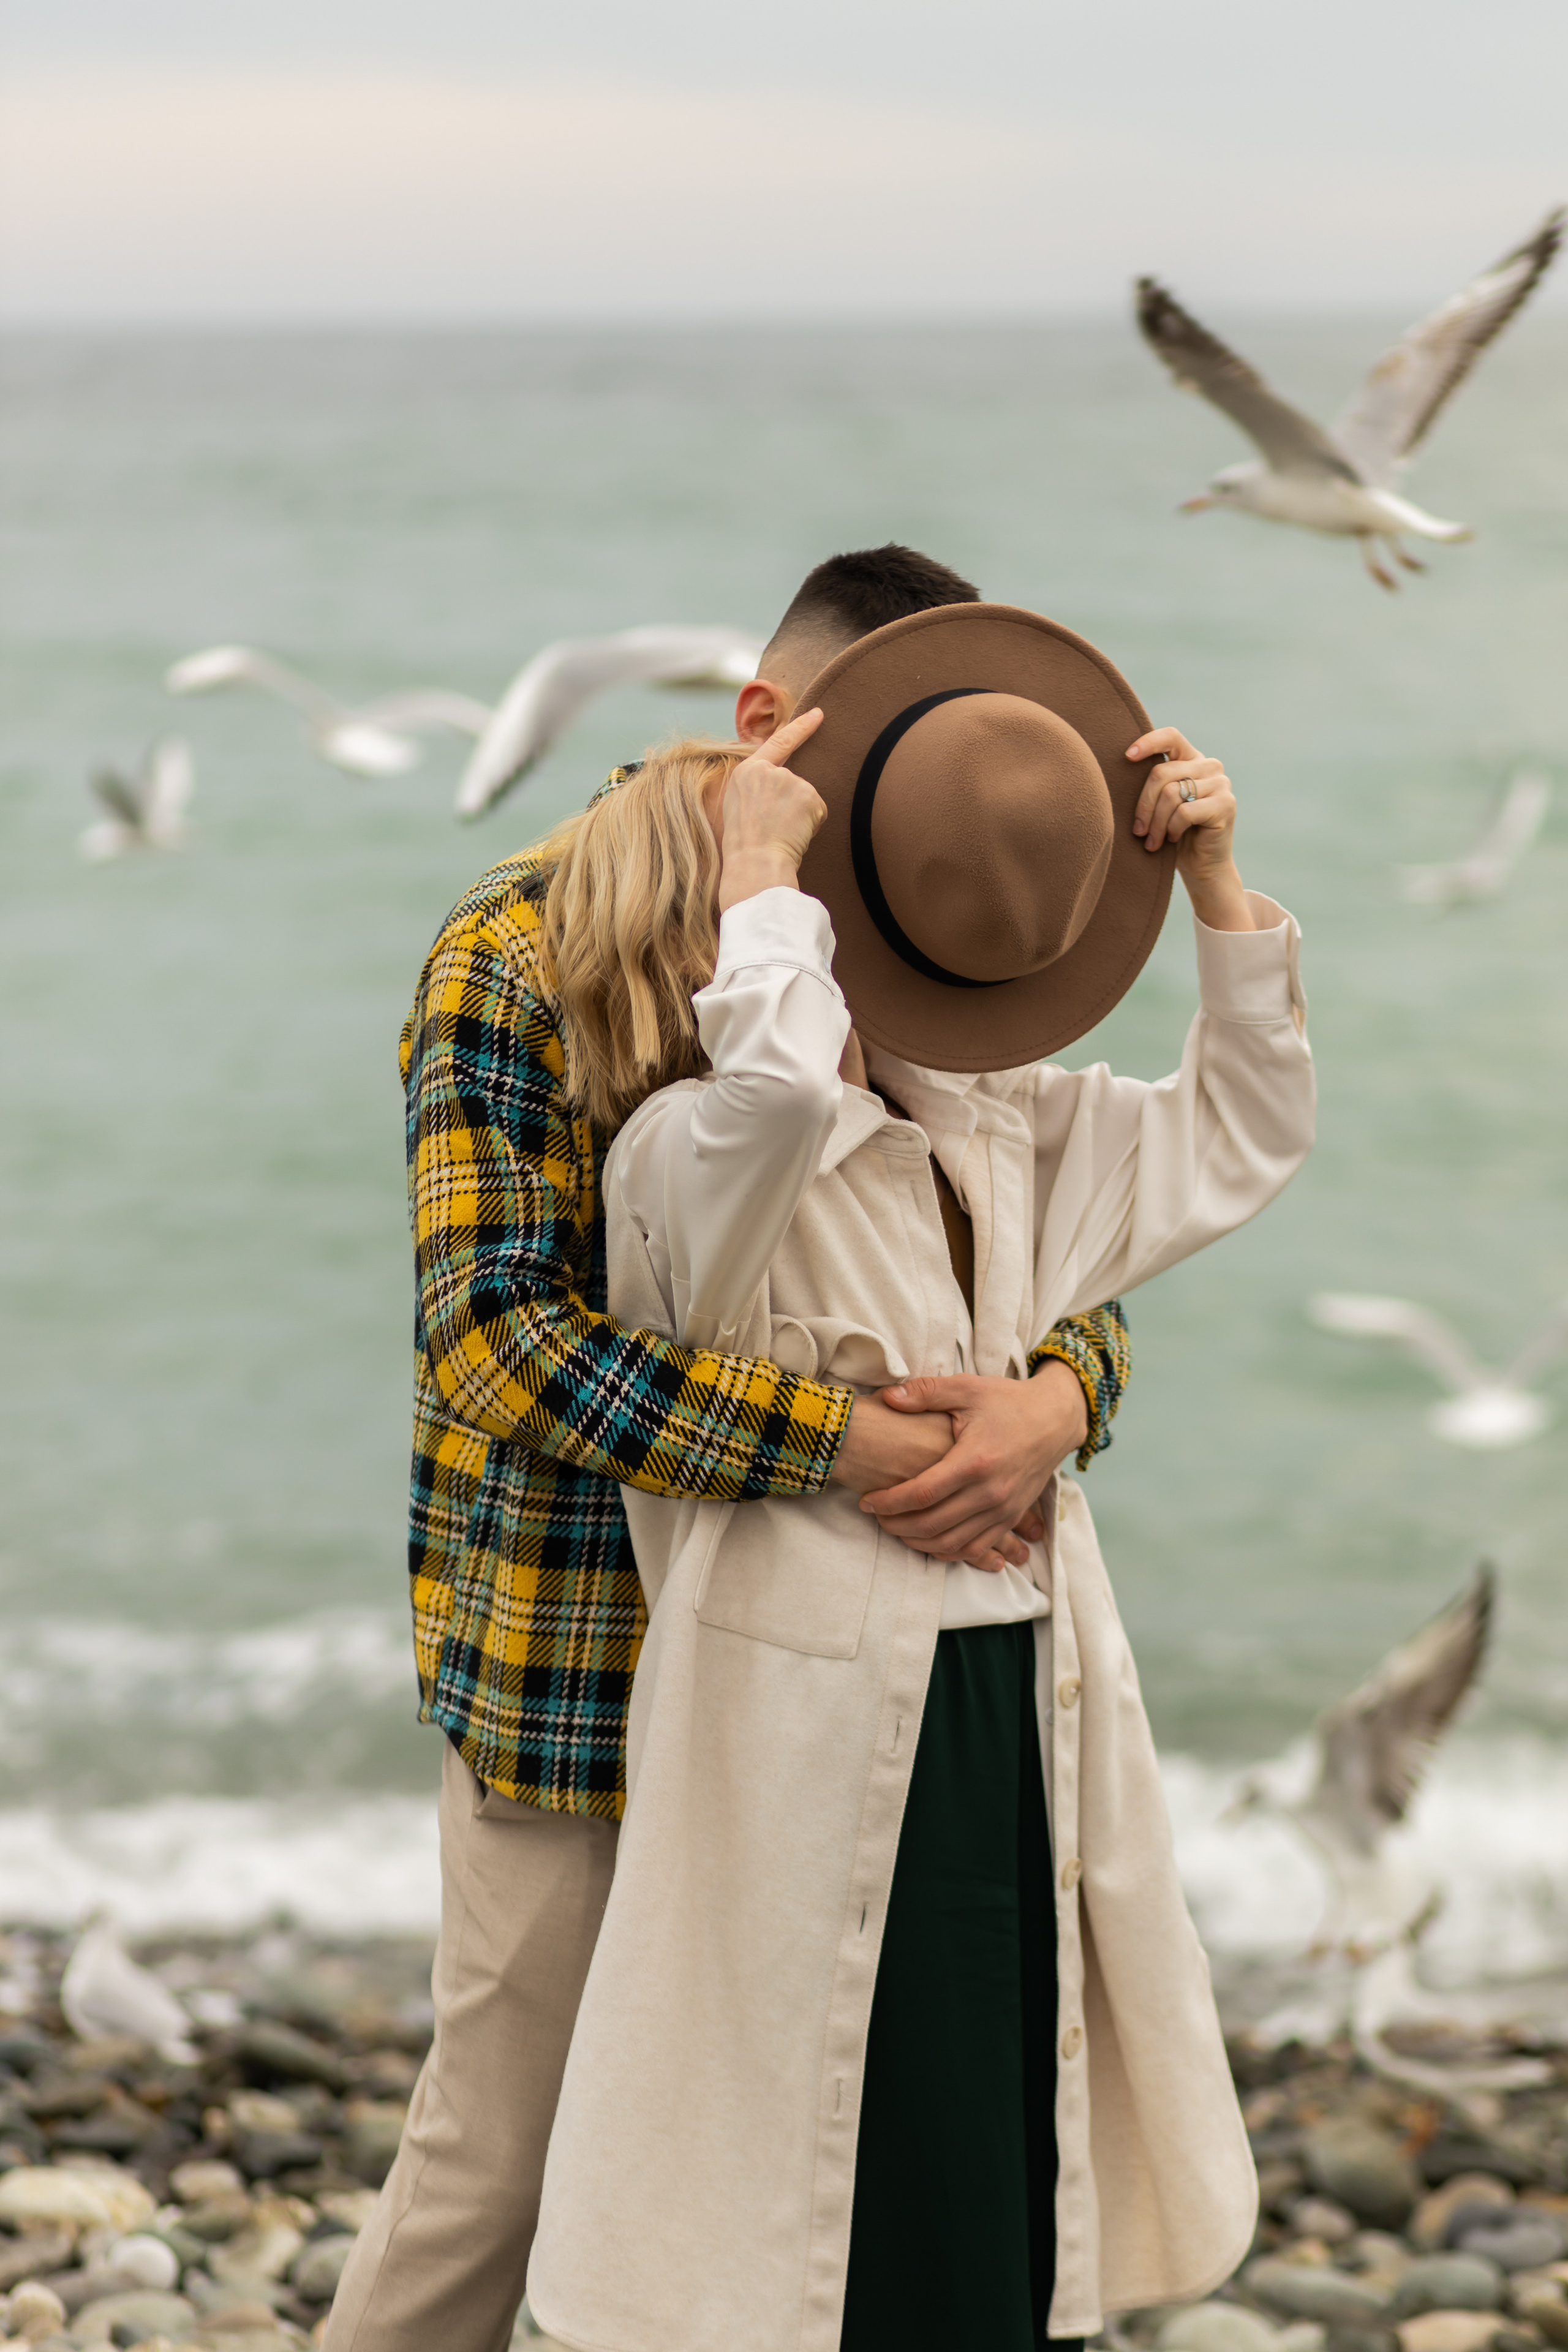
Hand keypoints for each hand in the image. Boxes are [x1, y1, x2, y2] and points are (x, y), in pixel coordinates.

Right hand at [714, 707, 827, 911]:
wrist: (754, 865)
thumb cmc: (744, 847)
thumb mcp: (739, 808)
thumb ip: (758, 789)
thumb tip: (786, 789)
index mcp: (746, 772)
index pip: (778, 743)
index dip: (801, 728)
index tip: (819, 714)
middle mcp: (768, 770)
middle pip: (794, 783)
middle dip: (792, 806)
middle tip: (773, 829)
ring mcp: (789, 780)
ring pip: (807, 799)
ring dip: (801, 818)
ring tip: (780, 834)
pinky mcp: (808, 795)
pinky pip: (818, 812)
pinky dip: (811, 826)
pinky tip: (795, 835)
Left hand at [830, 1396, 1023, 1575]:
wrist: (1055, 1418)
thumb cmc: (1008, 1401)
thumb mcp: (967, 1388)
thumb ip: (925, 1392)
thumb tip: (887, 1398)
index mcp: (975, 1460)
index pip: (922, 1493)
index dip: (889, 1502)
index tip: (866, 1501)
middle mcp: (990, 1492)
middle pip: (932, 1524)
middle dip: (896, 1525)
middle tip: (874, 1516)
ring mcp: (1003, 1509)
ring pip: (952, 1543)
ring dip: (917, 1542)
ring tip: (895, 1528)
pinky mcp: (1012, 1517)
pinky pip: (976, 1548)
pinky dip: (948, 1551)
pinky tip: (928, 1542)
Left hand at [1127, 726, 1254, 932]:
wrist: (1202, 867)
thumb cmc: (1173, 835)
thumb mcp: (1160, 804)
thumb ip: (1153, 784)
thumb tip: (1123, 764)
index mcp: (1192, 759)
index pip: (1171, 736)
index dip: (1148, 742)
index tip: (1127, 756)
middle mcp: (1210, 766)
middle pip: (1161, 773)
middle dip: (1143, 806)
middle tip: (1138, 831)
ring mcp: (1221, 784)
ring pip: (1171, 794)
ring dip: (1156, 823)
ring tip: (1152, 841)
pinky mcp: (1225, 804)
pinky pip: (1184, 812)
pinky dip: (1172, 829)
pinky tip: (1173, 839)